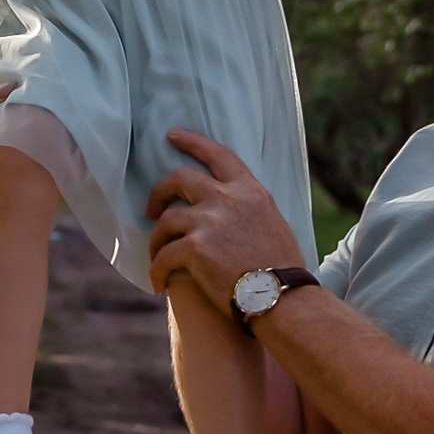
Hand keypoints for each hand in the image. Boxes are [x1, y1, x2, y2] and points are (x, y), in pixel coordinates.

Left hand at [144, 130, 305, 312]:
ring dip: (157, 240)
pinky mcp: (195, 248)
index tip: (172, 136)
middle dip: (159, 192)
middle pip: (179, 178)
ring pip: (166, 220)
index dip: (192, 142)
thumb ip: (249, 208)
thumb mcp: (273, 223)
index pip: (217, 155)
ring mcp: (209, 222)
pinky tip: (158, 284)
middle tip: (151, 209)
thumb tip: (234, 207)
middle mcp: (228, 199)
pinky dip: (157, 271)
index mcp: (249, 191)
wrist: (282, 297)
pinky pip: (163, 256)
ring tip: (158, 257)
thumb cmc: (282, 269)